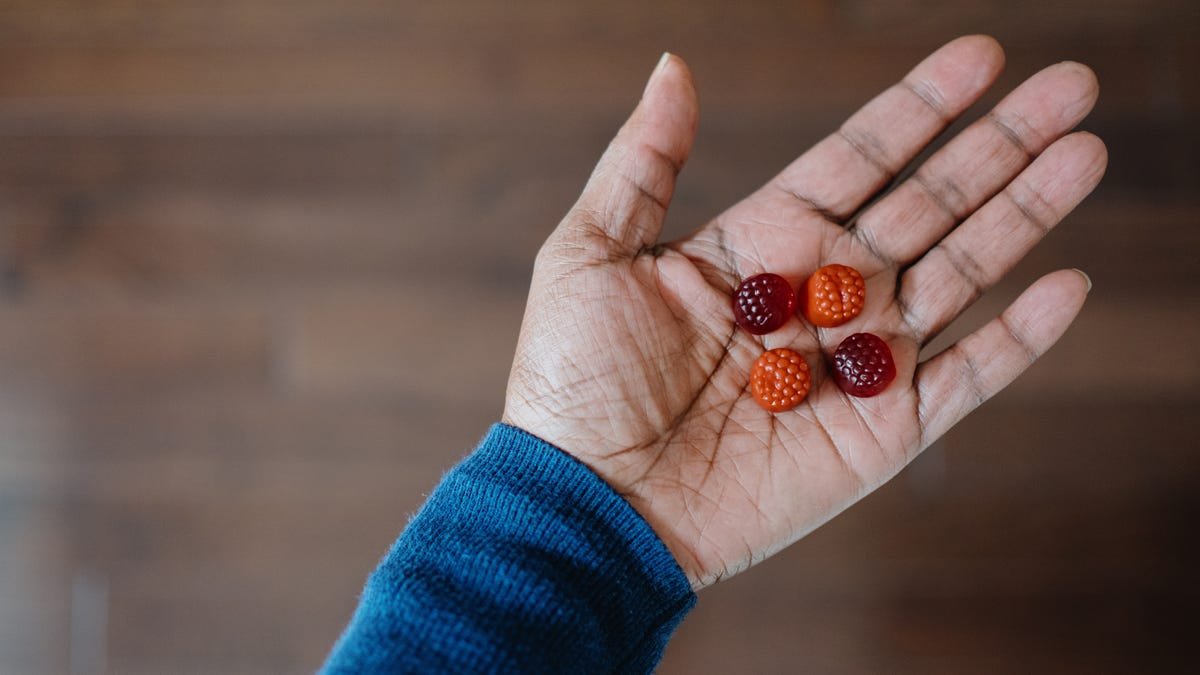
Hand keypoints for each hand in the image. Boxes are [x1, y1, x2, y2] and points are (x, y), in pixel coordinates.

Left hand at [502, 36, 1105, 588]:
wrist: (592, 502)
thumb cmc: (575, 382)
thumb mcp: (591, 252)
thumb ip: (645, 161)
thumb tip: (673, 66)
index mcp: (764, 241)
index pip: (862, 157)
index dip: (921, 108)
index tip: (982, 56)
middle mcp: (822, 292)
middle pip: (929, 203)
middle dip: (1000, 145)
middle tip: (1071, 85)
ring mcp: (857, 361)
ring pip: (960, 273)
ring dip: (1024, 214)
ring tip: (1083, 153)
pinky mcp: (880, 432)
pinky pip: (966, 379)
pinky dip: (1020, 338)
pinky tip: (1067, 283)